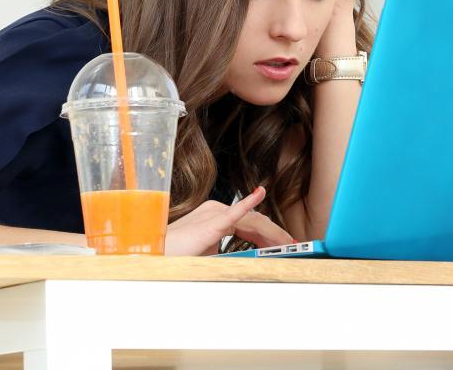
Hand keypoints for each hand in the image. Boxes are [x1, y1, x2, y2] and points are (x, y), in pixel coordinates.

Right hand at [163, 186, 293, 255]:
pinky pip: (235, 211)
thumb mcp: (209, 254)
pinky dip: (249, 201)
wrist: (158, 255)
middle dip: (276, 235)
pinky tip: (260, 192)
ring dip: (273, 232)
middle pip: (255, 222)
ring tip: (288, 241)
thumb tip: (247, 260)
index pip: (251, 224)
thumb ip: (226, 251)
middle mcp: (218, 209)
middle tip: (294, 246)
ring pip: (253, 221)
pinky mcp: (213, 221)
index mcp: (218, 216)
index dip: (270, 235)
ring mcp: (215, 213)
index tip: (284, 246)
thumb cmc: (179, 255)